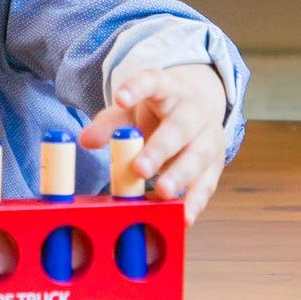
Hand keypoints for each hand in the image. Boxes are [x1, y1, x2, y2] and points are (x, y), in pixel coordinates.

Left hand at [78, 64, 226, 226]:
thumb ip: (110, 124)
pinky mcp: (215, 164)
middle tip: (140, 168)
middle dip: (160, 149)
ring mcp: (208, 138)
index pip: (152, 82)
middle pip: (179, 127)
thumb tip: (85, 140)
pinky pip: (208, 183)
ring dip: (180, 176)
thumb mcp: (131, 111)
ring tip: (163, 192)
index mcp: (168, 89)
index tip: (119, 99)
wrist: (197, 112)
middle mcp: (193, 111)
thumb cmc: (156, 113)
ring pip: (198, 156)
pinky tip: (184, 217)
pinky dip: (196, 201)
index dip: (136, 89)